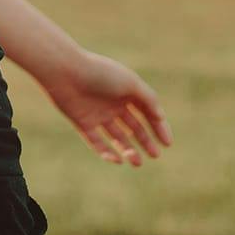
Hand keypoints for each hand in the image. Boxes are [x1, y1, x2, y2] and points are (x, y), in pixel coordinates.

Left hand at [43, 49, 173, 167]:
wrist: (66, 72)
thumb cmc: (101, 74)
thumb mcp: (131, 83)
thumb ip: (149, 100)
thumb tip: (161, 118)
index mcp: (127, 92)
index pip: (148, 112)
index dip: (159, 128)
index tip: (167, 144)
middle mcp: (113, 103)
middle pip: (133, 127)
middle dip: (145, 142)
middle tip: (155, 155)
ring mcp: (98, 114)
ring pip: (117, 137)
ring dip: (128, 150)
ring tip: (137, 162)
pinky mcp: (82, 123)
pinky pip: (97, 142)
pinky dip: (107, 153)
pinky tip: (118, 160)